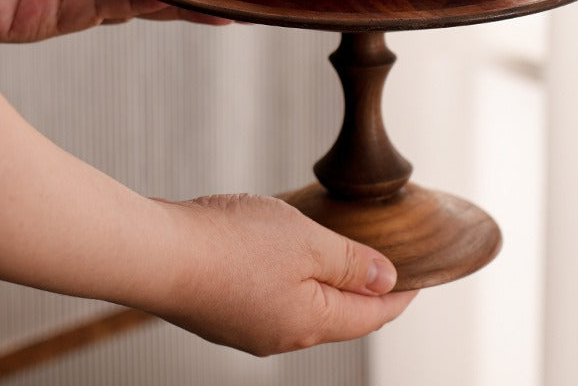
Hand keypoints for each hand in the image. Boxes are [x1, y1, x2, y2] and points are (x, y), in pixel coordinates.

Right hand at [146, 194, 417, 355]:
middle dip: (364, 290)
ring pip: (304, 305)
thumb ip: (350, 263)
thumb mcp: (308, 243)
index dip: (399, 295)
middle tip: (382, 262)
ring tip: (337, 253)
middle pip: (339, 314)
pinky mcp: (224, 312)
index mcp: (309, 321)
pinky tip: (285, 255)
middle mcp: (280, 334)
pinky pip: (273, 298)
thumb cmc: (231, 245)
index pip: (370, 315)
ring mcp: (249, 327)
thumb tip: (387, 279)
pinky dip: (292, 278)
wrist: (158, 254)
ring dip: (326, 282)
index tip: (419, 280)